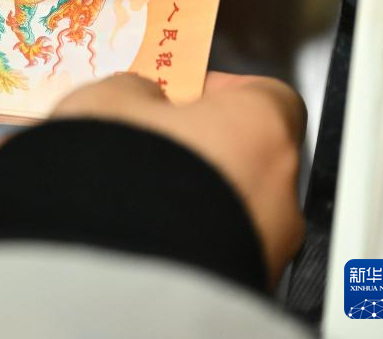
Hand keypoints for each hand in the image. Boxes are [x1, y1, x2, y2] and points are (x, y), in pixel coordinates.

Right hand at [47, 72, 305, 287]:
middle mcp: (279, 190)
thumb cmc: (117, 173)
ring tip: (132, 200)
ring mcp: (265, 249)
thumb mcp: (109, 102)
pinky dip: (187, 244)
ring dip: (194, 202)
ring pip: (233, 211)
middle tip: (148, 149)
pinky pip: (215, 253)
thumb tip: (142, 100)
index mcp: (262, 126)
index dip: (216, 93)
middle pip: (249, 156)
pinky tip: (136, 238)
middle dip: (202, 152)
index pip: (263, 95)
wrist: (104, 266)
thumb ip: (138, 92)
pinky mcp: (239, 291)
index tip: (177, 96)